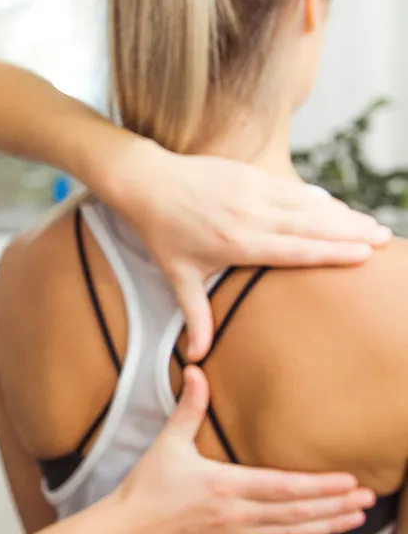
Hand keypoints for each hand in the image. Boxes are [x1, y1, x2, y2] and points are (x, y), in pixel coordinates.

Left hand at [99, 144, 391, 360]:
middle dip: (351, 231)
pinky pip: (291, 188)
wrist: (148, 184)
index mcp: (236, 243)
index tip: (365, 255)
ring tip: (373, 224)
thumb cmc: (163, 234)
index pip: (294, 249)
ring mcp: (251, 191)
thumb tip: (195, 359)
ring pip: (307, 204)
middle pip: (311, 225)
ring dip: (342, 214)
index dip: (331, 251)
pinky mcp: (249, 174)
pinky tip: (338, 206)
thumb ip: (195, 316)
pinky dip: (317, 197)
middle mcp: (250, 215)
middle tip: (385, 239)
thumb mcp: (178, 277)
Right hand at [110, 367, 374, 533]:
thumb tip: (195, 371)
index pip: (284, 486)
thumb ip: (189, 407)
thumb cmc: (148, 486)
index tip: (348, 480)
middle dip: (335, 505)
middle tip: (365, 499)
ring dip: (327, 527)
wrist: (129, 529)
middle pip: (297, 512)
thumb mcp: (169, 442)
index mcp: (224, 484)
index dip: (319, 485)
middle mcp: (236, 514)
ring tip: (354, 519)